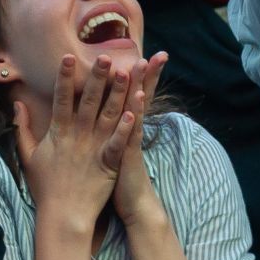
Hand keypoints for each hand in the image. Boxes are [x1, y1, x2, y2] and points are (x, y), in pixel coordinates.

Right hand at [12, 54, 137, 236]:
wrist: (63, 215)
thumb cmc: (45, 187)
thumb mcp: (28, 155)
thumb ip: (22, 128)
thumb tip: (17, 105)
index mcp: (58, 132)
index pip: (61, 98)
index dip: (65, 77)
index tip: (69, 56)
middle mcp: (77, 136)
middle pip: (88, 101)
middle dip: (98, 77)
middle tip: (106, 56)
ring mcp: (93, 148)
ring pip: (108, 115)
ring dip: (118, 94)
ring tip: (128, 73)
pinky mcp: (108, 163)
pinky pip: (118, 142)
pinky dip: (126, 127)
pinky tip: (136, 111)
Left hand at [111, 54, 167, 225]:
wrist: (132, 206)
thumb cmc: (115, 179)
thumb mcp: (110, 151)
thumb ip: (108, 132)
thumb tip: (101, 118)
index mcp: (123, 126)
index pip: (131, 95)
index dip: (136, 76)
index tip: (142, 54)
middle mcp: (130, 129)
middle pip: (140, 95)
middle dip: (148, 75)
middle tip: (159, 53)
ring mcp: (130, 138)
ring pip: (136, 107)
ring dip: (141, 85)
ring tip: (145, 62)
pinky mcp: (127, 151)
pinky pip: (132, 129)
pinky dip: (135, 112)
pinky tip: (139, 97)